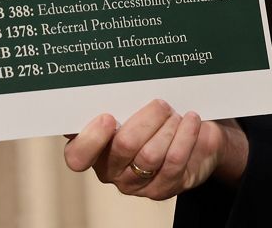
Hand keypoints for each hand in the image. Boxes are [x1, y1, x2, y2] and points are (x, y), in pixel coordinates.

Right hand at [63, 99, 248, 199]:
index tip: (108, 117)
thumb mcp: (134, 107)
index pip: (78, 156)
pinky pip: (174, 162)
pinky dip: (186, 136)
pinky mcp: (163, 189)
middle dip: (147, 119)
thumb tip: (109, 83)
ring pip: (150, 155)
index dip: (91, 139)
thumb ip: (117, 100)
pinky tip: (191, 120)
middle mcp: (110, 171)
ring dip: (168, 127)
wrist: (194, 137)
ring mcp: (136, 184)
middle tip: (161, 104)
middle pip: (124, 146)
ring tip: (176, 114)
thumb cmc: (155, 118)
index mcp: (94, 149)